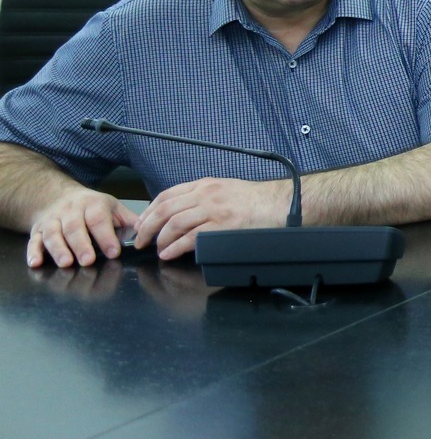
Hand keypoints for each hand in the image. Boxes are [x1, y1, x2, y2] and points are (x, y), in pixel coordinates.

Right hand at [25, 189, 135, 268]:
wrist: (59, 197)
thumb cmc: (92, 208)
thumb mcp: (113, 208)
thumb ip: (129, 221)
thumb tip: (147, 233)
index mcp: (93, 204)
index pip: (99, 220)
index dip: (106, 236)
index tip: (114, 252)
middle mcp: (70, 211)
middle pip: (74, 228)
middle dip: (81, 245)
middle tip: (88, 261)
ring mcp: (52, 220)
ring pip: (53, 234)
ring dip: (59, 250)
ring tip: (66, 263)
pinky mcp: (37, 231)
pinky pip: (33, 241)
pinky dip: (33, 252)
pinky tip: (36, 263)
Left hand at [134, 177, 291, 260]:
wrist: (280, 204)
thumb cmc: (257, 200)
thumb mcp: (227, 189)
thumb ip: (204, 197)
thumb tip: (183, 213)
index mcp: (205, 185)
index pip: (167, 195)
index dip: (149, 211)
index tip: (142, 223)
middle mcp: (206, 194)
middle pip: (165, 209)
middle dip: (147, 227)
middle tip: (141, 240)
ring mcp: (213, 210)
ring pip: (174, 223)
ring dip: (160, 239)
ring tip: (157, 249)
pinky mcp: (221, 226)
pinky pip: (190, 238)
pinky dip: (175, 247)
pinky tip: (169, 254)